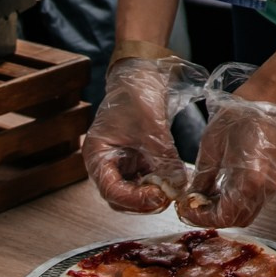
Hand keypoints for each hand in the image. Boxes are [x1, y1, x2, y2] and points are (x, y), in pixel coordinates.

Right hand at [81, 56, 204, 212]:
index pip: (110, 190)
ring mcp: (121, 163)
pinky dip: (159, 183)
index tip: (157, 197)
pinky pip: (146, 180)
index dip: (133, 199)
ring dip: (153, 194)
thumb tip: (178, 186)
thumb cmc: (137, 96)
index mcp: (97, 155)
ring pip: (134, 193)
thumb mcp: (152, 128)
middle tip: (167, 197)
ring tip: (173, 188)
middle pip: (120, 198)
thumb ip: (164, 159)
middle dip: (143, 201)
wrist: (141, 74)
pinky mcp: (137, 161)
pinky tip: (174, 179)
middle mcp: (106, 163)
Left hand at [179, 66, 275, 228]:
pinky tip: (222, 190)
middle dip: (213, 218)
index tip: (186, 209)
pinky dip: (237, 203)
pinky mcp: (275, 179)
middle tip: (194, 207)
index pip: (224, 216)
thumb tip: (192, 197)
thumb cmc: (240, 115)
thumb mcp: (210, 147)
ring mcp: (273, 185)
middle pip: (237, 220)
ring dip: (226, 212)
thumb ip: (202, 179)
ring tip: (206, 199)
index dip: (202, 217)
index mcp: (249, 180)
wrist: (268, 99)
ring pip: (247, 213)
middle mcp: (265, 187)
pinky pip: (254, 202)